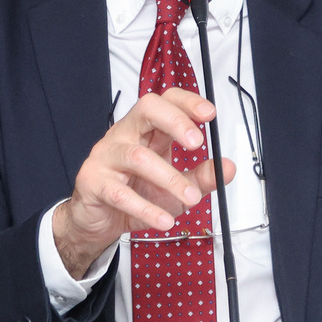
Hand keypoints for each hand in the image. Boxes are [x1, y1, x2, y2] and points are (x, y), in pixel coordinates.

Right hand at [52, 87, 234, 278]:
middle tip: (198, 144)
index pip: (166, 101)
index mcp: (146, 129)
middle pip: (147, 110)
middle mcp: (125, 135)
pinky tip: (165, 220)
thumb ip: (202, 177)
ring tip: (191, 198)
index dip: (187, 102)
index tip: (210, 114)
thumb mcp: (177, 187)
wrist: (100, 220)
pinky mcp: (92, 182)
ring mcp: (106, 156)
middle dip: (175, 121)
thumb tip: (229, 167)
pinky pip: (120, 193)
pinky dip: (146, 208)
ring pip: (137, 157)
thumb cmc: (139, 193)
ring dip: (169, 178)